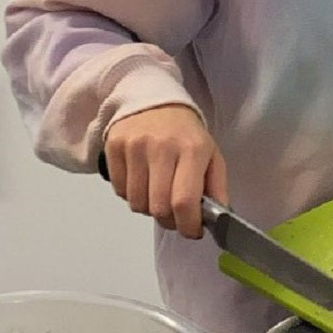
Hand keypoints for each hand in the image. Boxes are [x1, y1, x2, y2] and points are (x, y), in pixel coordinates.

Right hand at [102, 105, 227, 238]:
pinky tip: (143, 181)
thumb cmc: (185, 133)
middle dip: (170, 220)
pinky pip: (120, 192)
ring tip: (158, 193)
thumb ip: (217, 188)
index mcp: (192, 149)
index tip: (192, 230)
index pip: (184, 200)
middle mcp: (162, 147)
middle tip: (176, 214)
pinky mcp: (114, 147)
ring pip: (137, 204)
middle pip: (159, 207)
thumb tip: (218, 220)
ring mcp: (135, 147)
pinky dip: (132, 196)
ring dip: (149, 208)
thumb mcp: (211, 154)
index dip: (188, 225)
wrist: (154, 101)